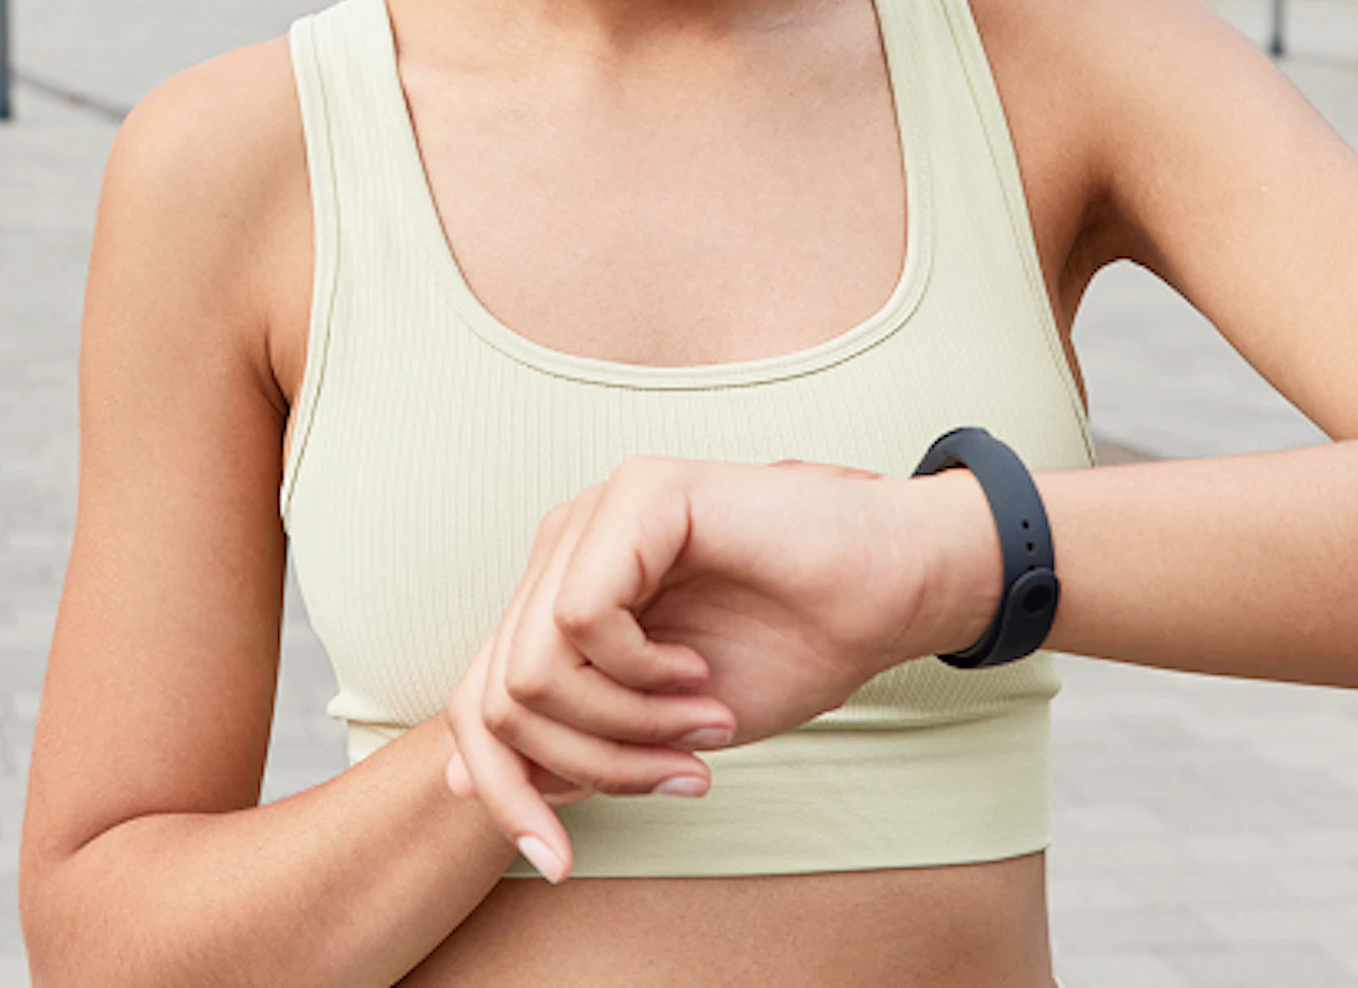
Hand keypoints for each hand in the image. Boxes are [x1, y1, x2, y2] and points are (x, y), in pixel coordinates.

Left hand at [442, 456, 997, 881]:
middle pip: (497, 695)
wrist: (893, 590)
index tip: (557, 863)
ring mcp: (596, 513)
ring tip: (700, 727)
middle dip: (586, 768)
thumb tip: (464, 778)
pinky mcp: (639, 494)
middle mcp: (564, 547)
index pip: (480, 701)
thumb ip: (570, 740)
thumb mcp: (661, 727)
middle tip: (677, 777)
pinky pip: (582, 619)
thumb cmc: (788, 648)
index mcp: (561, 595)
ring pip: (532, 669)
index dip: (508, 793)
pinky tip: (697, 674)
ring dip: (623, 728)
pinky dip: (640, 675)